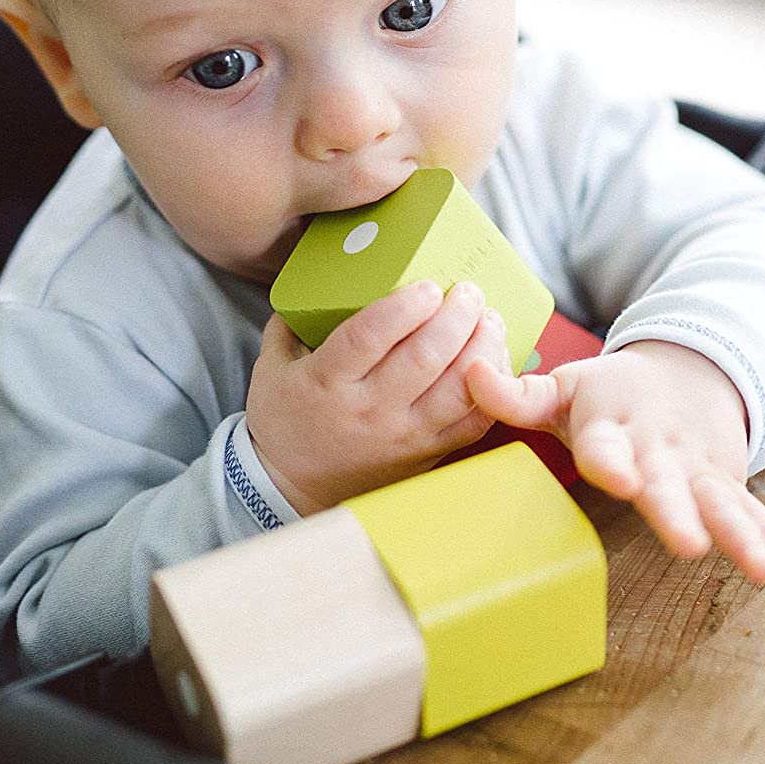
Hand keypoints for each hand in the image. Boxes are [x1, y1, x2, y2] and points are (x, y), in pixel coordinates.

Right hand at [246, 279, 510, 514]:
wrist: (290, 490)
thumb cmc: (285, 419)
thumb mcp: (272, 365)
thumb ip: (295, 319)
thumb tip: (327, 274)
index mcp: (325, 381)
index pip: (369, 337)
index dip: (404, 307)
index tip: (428, 285)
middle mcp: (368, 410)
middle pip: (424, 357)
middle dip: (456, 317)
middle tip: (470, 292)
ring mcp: (402, 436)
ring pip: (457, 390)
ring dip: (481, 348)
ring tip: (488, 320)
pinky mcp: (426, 454)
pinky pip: (472, 423)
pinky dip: (490, 388)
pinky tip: (492, 361)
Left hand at [466, 339, 764, 596]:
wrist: (687, 368)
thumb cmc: (610, 392)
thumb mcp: (564, 386)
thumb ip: (516, 393)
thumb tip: (467, 371)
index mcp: (614, 425)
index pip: (606, 444)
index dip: (610, 460)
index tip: (617, 476)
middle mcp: (663, 449)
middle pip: (671, 483)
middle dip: (680, 512)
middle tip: (688, 544)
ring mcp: (703, 471)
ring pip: (726, 506)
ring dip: (747, 538)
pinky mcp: (731, 487)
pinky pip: (761, 520)